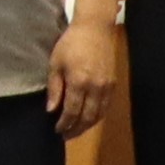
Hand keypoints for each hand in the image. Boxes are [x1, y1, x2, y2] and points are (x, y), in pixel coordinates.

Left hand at [44, 19, 122, 138]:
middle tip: (65, 135)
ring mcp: (107, 87)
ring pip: (99, 115)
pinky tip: (88, 119)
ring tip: (75, 130)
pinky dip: (97, 116)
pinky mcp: (113, 84)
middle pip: (87, 117)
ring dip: (87, 126)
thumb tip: (51, 110)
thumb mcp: (56, 64)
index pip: (72, 111)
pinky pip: (105, 107)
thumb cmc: (70, 44)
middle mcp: (96, 88)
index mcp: (79, 82)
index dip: (64, 124)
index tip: (57, 130)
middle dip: (76, 129)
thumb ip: (55, 88)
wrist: (95, 29)